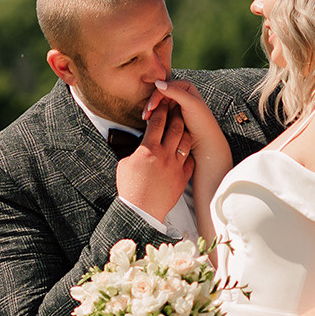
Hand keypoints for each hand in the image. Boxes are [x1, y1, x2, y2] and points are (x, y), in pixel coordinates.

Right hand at [116, 98, 193, 219]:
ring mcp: (176, 166)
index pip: (157, 122)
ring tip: (183, 126)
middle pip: (175, 127)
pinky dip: (188, 153)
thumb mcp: (125, 165)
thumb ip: (134, 152)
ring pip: (185, 141)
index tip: (161, 104)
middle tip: (176, 108)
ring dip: (184, 131)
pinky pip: (190, 160)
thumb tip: (138, 148)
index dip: (160, 110)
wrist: (141, 211)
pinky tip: (185, 150)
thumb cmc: (129, 189)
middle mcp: (165, 154)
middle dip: (176, 114)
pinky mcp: (183, 177)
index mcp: (148, 149)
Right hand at [144, 78, 231, 167]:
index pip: (165, 87)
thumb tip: (157, 82)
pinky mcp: (171, 115)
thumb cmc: (202, 122)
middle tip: (145, 115)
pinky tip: (150, 123)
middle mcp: (180, 93)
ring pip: (158, 105)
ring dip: (151, 112)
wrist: (205, 142)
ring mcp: (175, 105)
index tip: (151, 107)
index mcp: (185, 86)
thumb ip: (175, 92)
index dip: (156, 96)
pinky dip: (154, 118)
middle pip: (159, 96)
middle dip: (151, 105)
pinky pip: (159, 114)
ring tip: (146, 120)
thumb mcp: (191, 104)